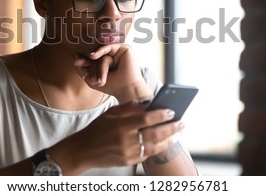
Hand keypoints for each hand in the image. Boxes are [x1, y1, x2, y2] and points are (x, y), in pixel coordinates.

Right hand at [49, 100, 183, 174]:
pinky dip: (157, 148)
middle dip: (171, 128)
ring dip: (169, 140)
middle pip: (154, 134)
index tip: (172, 111)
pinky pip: (147, 154)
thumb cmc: (97, 128)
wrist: (83, 150)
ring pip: (154, 147)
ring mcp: (127, 153)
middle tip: (182, 123)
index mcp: (121, 125)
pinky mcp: (128, 162)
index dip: (161, 115)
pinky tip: (164, 142)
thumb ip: (130, 108)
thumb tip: (149, 104)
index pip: (146, 119)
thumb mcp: (111, 113)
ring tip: (177, 134)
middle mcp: (125, 140)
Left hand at [73, 44, 150, 100]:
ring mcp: (118, 52)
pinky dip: (100, 51)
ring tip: (100, 80)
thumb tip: (75, 56)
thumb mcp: (91, 79)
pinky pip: (108, 47)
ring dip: (99, 67)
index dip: (84, 60)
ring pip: (102, 54)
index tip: (76, 62)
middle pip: (96, 56)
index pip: (92, 58)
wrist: (126, 89)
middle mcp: (112, 56)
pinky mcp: (124, 48)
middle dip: (90, 65)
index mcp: (106, 62)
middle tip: (86, 73)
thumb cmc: (111, 86)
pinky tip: (93, 56)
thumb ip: (82, 69)